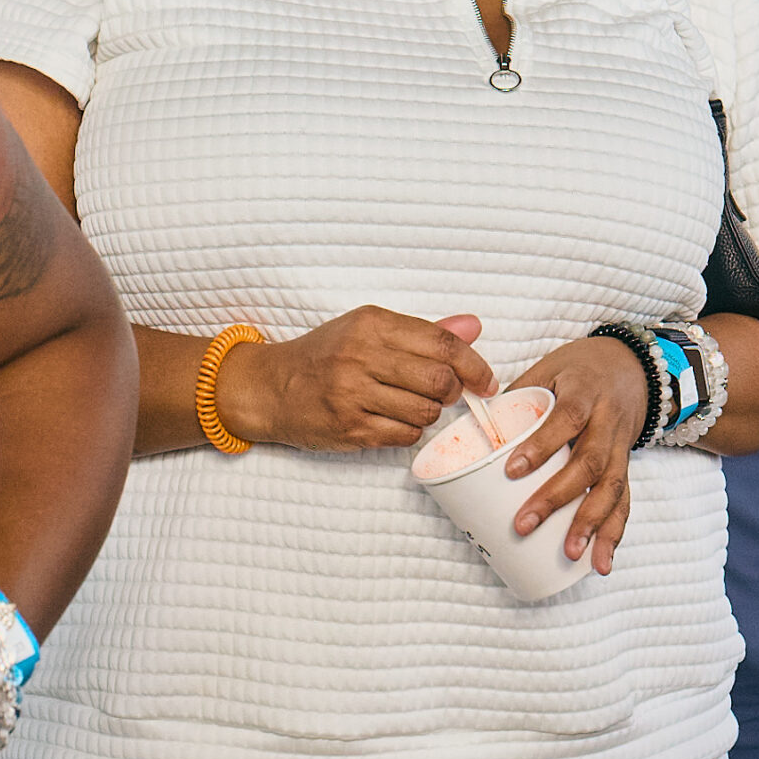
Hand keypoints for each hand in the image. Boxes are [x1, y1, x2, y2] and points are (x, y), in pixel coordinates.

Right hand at [219, 307, 493, 451]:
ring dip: (429, 413)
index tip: (487, 380)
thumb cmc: (324, 355)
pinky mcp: (348, 427)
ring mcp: (352, 393)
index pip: (442, 343)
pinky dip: (409, 431)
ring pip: (425, 411)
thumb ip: (422, 331)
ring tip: (411, 404)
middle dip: (453, 391)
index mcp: (371, 323)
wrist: (271, 387)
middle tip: (446, 393)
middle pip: (439, 379)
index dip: (475, 364)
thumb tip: (473, 327)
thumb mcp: (368, 329)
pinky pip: (404, 435)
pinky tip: (392, 420)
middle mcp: (360, 355)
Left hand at [495, 336, 649, 577]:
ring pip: (611, 488)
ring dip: (591, 525)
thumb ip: (516, 397)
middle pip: (588, 463)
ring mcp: (620, 447)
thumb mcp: (548, 368)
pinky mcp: (625, 467)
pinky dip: (614, 534)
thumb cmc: (579, 369)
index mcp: (585, 391)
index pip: (566, 418)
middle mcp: (608, 421)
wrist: (630, 367)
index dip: (541, 444)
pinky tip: (601, 562)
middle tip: (524, 524)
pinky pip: (623, 502)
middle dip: (557, 497)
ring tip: (570, 554)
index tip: (511, 469)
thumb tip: (474, 429)